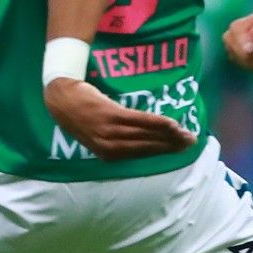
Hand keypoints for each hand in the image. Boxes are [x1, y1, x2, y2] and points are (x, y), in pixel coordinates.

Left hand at [43, 78, 195, 161]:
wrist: (61, 97)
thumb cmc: (81, 113)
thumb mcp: (97, 133)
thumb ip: (118, 140)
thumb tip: (143, 141)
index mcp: (107, 154)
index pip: (141, 154)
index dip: (163, 151)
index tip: (181, 149)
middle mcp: (109, 147)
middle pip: (147, 147)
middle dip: (171, 146)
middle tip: (190, 142)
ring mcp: (109, 132)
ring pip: (145, 135)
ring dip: (169, 135)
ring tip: (185, 134)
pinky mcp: (110, 116)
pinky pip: (138, 120)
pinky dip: (156, 123)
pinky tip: (170, 123)